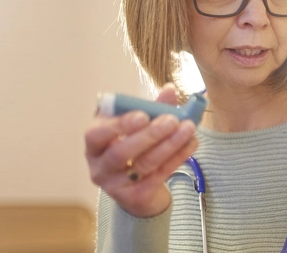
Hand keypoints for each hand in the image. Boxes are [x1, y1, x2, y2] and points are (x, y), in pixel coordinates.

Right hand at [84, 84, 198, 217]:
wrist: (139, 191)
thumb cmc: (135, 151)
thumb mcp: (138, 128)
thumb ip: (152, 109)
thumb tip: (170, 89)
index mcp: (95, 144)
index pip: (97, 135)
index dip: (119, 125)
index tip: (143, 115)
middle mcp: (99, 167)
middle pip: (121, 152)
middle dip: (149, 134)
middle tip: (173, 120)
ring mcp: (115, 185)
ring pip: (144, 164)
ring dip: (170, 144)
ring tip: (189, 128)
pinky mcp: (135, 197)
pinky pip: (159, 175)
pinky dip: (177, 157)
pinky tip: (192, 143)